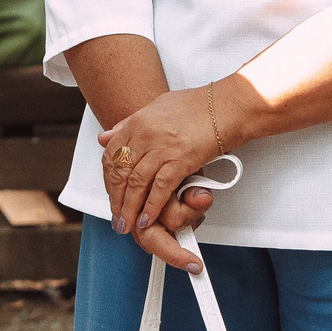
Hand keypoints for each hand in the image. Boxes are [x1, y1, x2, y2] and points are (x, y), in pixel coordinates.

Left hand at [99, 84, 233, 246]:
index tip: (112, 195)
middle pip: (121, 174)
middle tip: (116, 218)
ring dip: (130, 209)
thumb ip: (128, 124)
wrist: (227, 105)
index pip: (111, 156)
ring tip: (127, 225)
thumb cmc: (197, 106)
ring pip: (137, 184)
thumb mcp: (155, 107)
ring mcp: (163, 147)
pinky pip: (161, 188)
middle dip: (116, 201)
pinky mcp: (182, 160)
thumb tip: (105, 137)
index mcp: (137, 122)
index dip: (108, 181)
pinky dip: (152, 207)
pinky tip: (147, 219)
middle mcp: (145, 134)